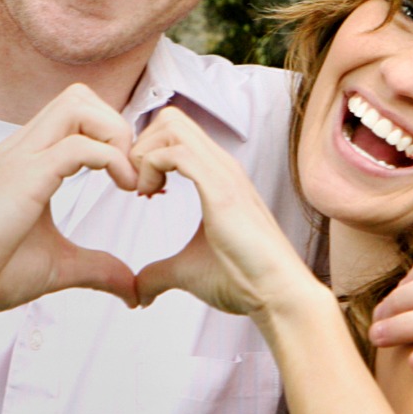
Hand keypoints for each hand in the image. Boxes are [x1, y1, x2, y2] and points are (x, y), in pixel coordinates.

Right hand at [0, 83, 140, 314]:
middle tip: (131, 171)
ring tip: (126, 176)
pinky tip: (121, 188)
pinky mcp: (24, 176)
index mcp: (30, 159)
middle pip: (79, 96)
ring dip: (114, 134)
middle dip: (117, 125)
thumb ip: (97, 269)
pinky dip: (111, 159)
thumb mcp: (58, 266)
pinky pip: (79, 145)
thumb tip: (132, 291)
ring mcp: (21, 157)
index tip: (130, 178)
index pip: (76, 113)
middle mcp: (24, 148)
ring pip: (78, 105)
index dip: (112, 136)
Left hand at [127, 107, 320, 319]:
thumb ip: (160, 275)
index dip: (147, 152)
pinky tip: (148, 194)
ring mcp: (223, 173)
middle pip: (171, 118)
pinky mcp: (221, 188)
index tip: (140, 189)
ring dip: (144, 152)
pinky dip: (150, 166)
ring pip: (172, 125)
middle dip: (140, 145)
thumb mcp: (188, 272)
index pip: (175, 132)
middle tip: (135, 184)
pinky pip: (176, 151)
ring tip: (141, 189)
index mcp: (217, 176)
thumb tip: (138, 294)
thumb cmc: (245, 280)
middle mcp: (221, 166)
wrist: (278, 294)